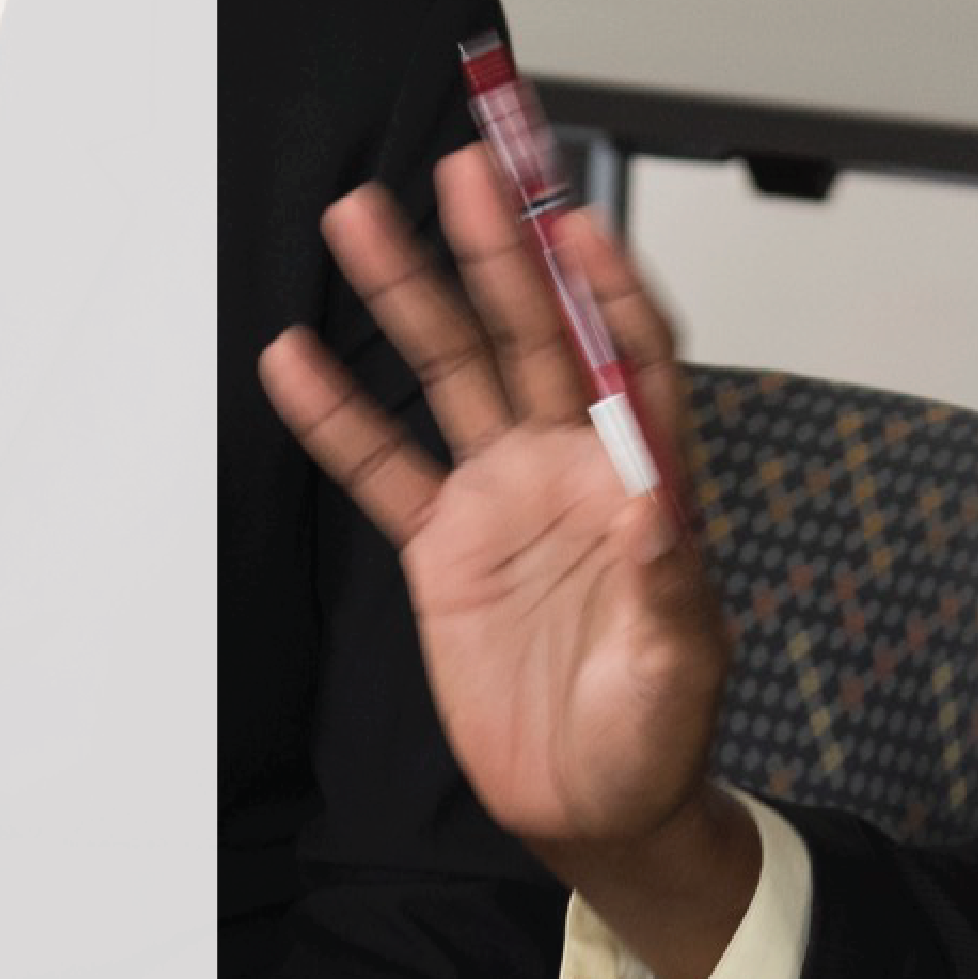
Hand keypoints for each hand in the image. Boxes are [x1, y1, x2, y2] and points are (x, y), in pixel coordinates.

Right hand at [258, 149, 755, 978]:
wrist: (595, 806)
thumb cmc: (658, 738)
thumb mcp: (681, 670)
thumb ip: (669, 584)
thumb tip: (657, 501)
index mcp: (645, 483)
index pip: (632, 359)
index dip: (608, 290)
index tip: (579, 223)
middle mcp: (573, 470)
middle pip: (532, 336)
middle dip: (501, 252)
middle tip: (468, 172)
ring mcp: (504, 499)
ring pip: (451, 374)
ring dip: (412, 297)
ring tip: (363, 220)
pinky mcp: (444, 546)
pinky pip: (383, 467)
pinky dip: (338, 416)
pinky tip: (296, 358)